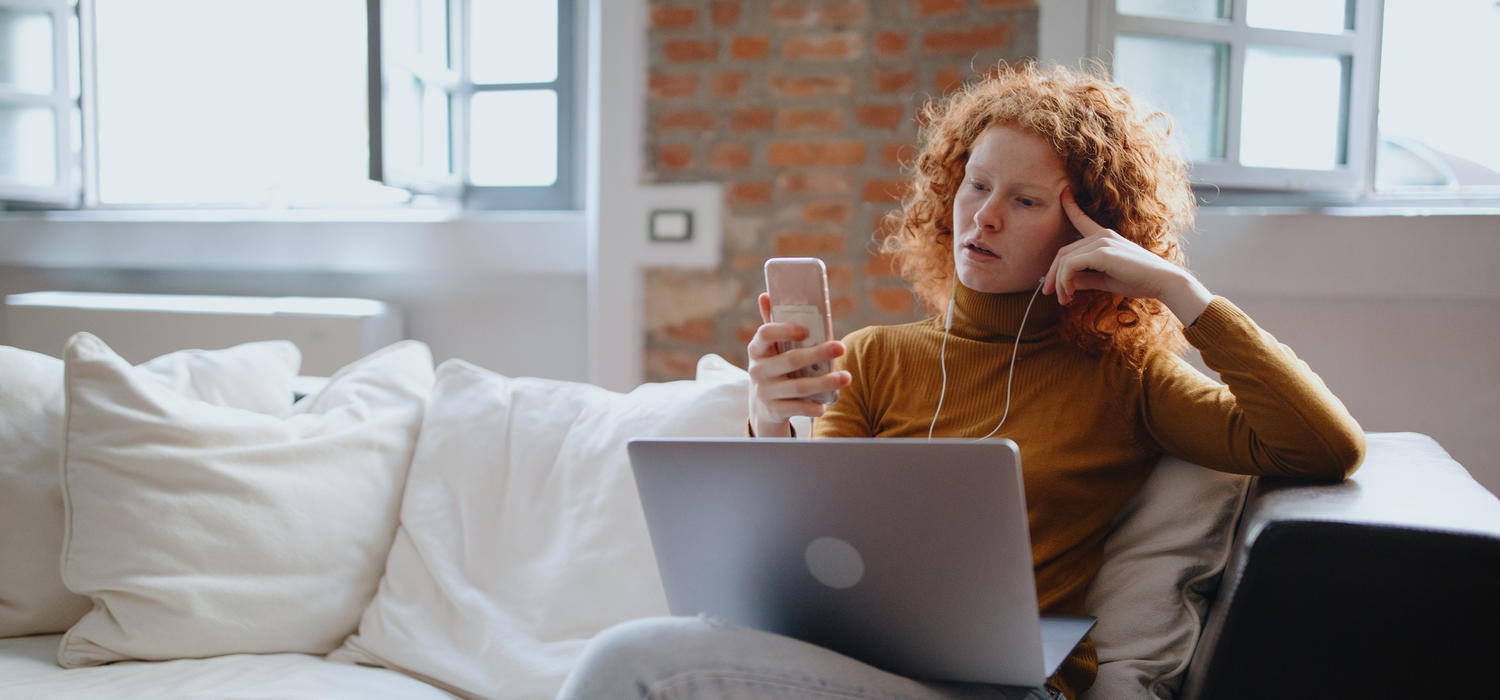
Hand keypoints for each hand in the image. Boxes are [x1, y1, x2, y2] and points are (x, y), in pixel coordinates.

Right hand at [746, 292, 851, 436]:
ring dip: (824, 382)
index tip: (806, 330)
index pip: (766, 333)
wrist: (764, 405)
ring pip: (798, 387)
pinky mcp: (774, 410)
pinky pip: (796, 408)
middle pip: (790, 360)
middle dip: (818, 354)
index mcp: (756, 349)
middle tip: (841, 347)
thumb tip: (766, 294)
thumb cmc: (774, 366)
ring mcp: (765, 392)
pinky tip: (826, 404)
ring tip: (846, 377)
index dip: (785, 330)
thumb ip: (772, 323)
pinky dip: (813, 407)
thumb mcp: (770, 347)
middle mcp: (757, 370)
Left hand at [1043, 188, 1211, 324]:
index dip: (1070, 206)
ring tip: (1063, 299)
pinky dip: (1064, 281)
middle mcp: (1101, 235)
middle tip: (1049, 293)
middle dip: (1052, 274)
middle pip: (1063, 252)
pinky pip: (1070, 265)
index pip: (1081, 219)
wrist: (1163, 282)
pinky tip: (1069, 294)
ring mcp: (1102, 241)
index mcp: (1104, 237)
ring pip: (1064, 260)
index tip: (1063, 193)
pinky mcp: (1102, 252)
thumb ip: (1085, 278)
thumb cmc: (1138, 280)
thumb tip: (1066, 284)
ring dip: (1059, 282)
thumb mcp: (1105, 279)